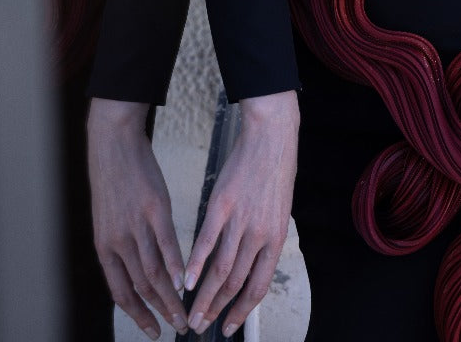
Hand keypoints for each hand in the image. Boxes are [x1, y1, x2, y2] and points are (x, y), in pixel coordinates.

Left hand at [87, 99, 187, 338]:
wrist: (113, 146)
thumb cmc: (115, 181)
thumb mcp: (111, 219)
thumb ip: (124, 246)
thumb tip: (140, 269)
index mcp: (105, 248)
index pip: (121, 292)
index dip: (138, 315)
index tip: (152, 331)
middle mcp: (118, 242)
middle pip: (141, 287)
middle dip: (160, 312)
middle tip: (178, 327)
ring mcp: (136, 225)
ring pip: (154, 271)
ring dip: (172, 297)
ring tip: (186, 312)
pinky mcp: (154, 208)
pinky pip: (166, 243)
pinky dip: (176, 265)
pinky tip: (186, 279)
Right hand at [185, 90, 299, 337]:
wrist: (271, 138)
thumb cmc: (275, 172)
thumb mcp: (277, 211)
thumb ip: (262, 239)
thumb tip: (248, 263)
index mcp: (275, 239)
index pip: (258, 286)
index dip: (242, 311)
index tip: (228, 328)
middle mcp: (259, 235)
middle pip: (235, 283)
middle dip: (216, 309)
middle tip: (200, 326)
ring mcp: (240, 220)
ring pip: (220, 269)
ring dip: (202, 295)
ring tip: (189, 312)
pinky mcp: (222, 205)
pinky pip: (206, 240)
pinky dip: (193, 263)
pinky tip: (183, 278)